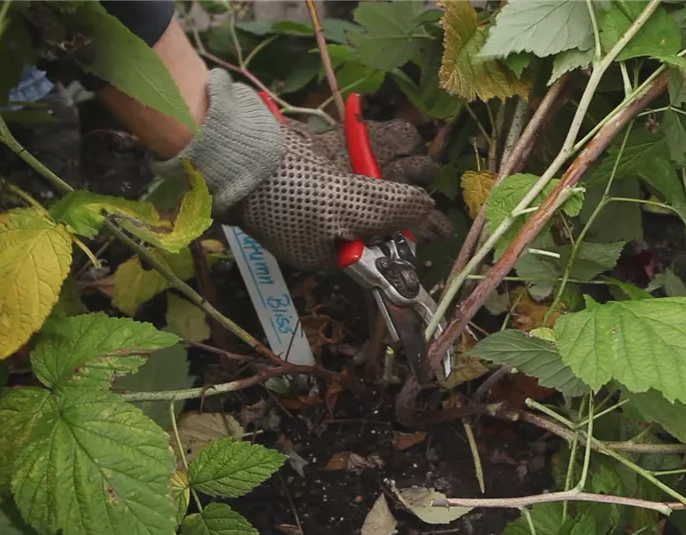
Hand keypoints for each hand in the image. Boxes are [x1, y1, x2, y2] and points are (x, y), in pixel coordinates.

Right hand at [231, 119, 449, 270]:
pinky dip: (381, 139)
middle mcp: (339, 219)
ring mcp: (332, 185)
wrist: (243, 154)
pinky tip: (401, 135)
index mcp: (339, 247)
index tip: (441, 226)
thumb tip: (428, 209)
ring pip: (379, 173)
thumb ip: (391, 212)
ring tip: (417, 152)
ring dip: (401, 160)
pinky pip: (361, 147)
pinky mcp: (325, 156)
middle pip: (388, 205)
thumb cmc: (293, 195)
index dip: (413, 234)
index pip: (386, 245)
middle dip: (411, 190)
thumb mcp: (346, 211)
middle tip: (425, 175)